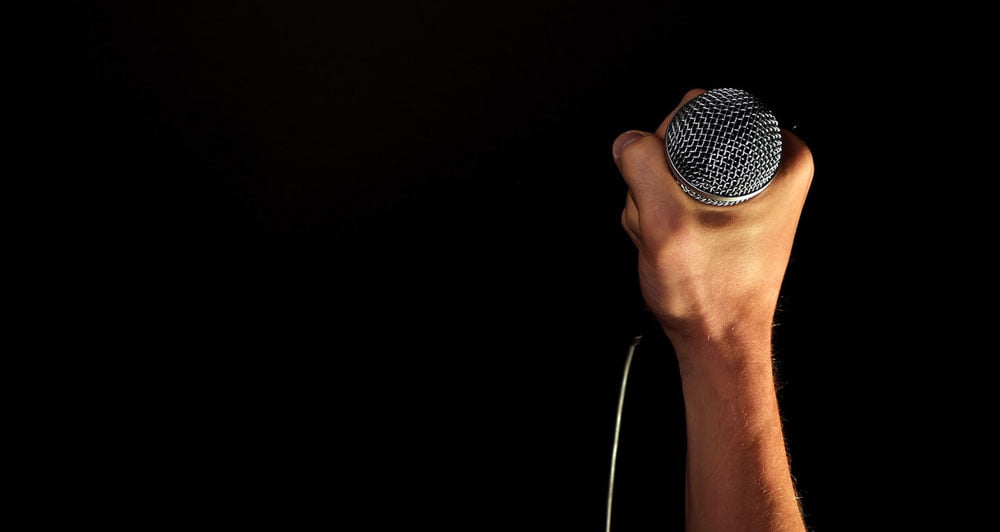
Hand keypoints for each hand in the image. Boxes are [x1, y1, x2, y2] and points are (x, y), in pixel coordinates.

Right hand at [613, 88, 813, 366]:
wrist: (717, 340)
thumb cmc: (711, 296)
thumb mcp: (669, 225)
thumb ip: (643, 170)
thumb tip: (630, 141)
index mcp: (783, 160)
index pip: (702, 109)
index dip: (667, 142)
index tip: (669, 186)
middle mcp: (772, 170)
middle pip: (684, 139)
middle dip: (658, 178)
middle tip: (667, 218)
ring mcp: (746, 192)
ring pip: (673, 168)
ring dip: (655, 200)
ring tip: (671, 237)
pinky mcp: (725, 211)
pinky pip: (676, 192)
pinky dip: (662, 214)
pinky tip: (670, 242)